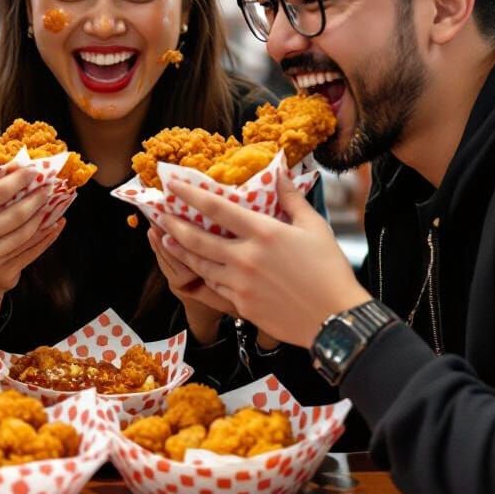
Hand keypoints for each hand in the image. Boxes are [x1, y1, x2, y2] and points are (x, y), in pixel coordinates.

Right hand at [0, 166, 55, 321]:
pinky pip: (13, 255)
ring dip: (37, 220)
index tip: (31, 169)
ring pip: (21, 236)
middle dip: (36, 198)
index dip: (18, 179)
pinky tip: (32, 235)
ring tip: (48, 209)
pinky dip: (28, 243)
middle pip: (17, 213)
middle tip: (49, 187)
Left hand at [156, 173, 369, 346]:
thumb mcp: (314, 227)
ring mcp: (240, 284)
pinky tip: (199, 267)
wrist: (335, 320)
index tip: (172, 185)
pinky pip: (216, 286)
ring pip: (201, 264)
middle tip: (159, 215)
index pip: (217, 208)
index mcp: (263, 233)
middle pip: (198, 238)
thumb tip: (280, 173)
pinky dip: (204, 274)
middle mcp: (245, 257)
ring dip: (181, 251)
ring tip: (167, 240)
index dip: (190, 194)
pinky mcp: (242, 306)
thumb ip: (292, 199)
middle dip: (174, 225)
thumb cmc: (329, 270)